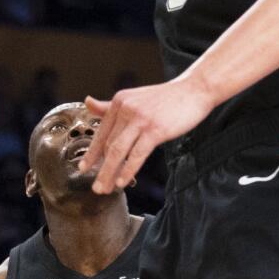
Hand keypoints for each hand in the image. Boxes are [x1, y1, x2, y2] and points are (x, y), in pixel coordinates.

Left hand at [82, 79, 214, 193]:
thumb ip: (110, 105)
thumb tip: (88, 102)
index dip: (91, 153)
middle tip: (97, 186)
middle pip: (108, 145)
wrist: (195, 90)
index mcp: (119, 101)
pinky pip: (137, 154)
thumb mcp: (136, 98)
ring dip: (109, 173)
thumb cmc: (167, 97)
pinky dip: (128, 170)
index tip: (83, 168)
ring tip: (105, 188)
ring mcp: (140, 119)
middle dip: (100, 169)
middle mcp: (126, 108)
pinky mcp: (155, 129)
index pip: (100, 132)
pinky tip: (123, 181)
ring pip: (118, 152)